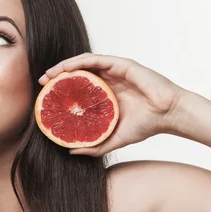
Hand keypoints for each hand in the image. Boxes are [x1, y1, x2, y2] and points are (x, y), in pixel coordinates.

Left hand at [39, 53, 186, 155]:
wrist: (169, 115)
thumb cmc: (147, 125)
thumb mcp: (115, 139)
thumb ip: (95, 145)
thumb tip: (71, 152)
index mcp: (105, 94)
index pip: (78, 88)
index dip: (61, 90)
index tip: (45, 97)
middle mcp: (108, 80)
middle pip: (77, 73)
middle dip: (57, 76)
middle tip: (42, 83)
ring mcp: (115, 71)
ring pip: (84, 63)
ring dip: (64, 66)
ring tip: (49, 75)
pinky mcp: (122, 64)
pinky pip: (96, 59)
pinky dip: (79, 62)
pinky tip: (67, 68)